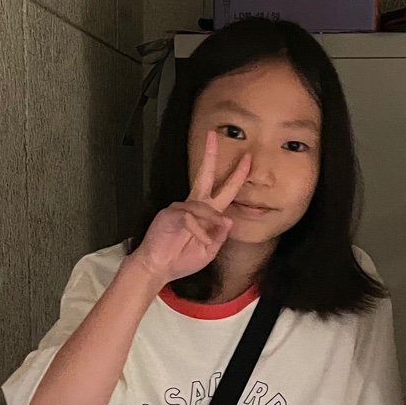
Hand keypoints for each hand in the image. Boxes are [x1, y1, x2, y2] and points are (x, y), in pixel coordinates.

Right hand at [128, 131, 250, 284]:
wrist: (158, 268)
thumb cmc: (181, 259)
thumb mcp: (210, 251)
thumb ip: (220, 235)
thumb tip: (228, 220)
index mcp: (206, 213)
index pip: (223, 191)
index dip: (236, 176)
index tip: (247, 160)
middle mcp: (194, 206)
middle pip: (204, 175)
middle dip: (210, 155)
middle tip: (214, 136)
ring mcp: (181, 207)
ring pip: (203, 206)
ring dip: (209, 224)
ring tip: (205, 242)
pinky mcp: (171, 213)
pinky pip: (191, 218)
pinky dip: (198, 231)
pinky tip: (200, 241)